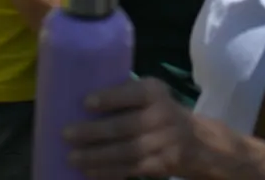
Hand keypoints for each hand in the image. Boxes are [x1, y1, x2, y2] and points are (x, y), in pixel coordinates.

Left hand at [64, 77, 194, 179]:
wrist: (197, 142)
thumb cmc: (159, 111)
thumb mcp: (151, 95)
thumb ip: (125, 94)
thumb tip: (78, 96)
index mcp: (155, 92)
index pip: (134, 93)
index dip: (110, 98)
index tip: (85, 102)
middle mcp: (162, 116)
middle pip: (124, 126)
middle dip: (93, 132)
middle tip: (66, 134)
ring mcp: (164, 143)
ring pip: (125, 152)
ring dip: (95, 156)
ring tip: (72, 157)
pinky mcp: (161, 165)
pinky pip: (130, 169)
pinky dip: (108, 172)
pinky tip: (89, 172)